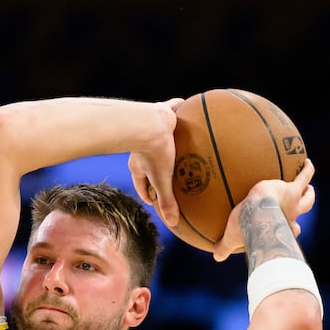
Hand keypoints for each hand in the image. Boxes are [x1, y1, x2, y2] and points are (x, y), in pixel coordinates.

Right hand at [128, 98, 182, 229]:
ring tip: (180, 140)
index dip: (147, 193)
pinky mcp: (160, 113)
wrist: (148, 123)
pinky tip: (190, 106)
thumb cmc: (153, 152)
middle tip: (166, 171)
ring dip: (167, 139)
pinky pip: (171, 108)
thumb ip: (167, 201)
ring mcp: (150, 131)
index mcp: (139, 165)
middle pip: (148, 161)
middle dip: (156, 166)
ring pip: (158, 136)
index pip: (141, 183)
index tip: (153, 199)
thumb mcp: (162, 180)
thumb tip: (173, 223)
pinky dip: (177, 107)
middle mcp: (142, 147)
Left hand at [210, 158, 316, 261]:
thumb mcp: (232, 239)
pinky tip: (306, 162)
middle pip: (303, 212)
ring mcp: (294, 204)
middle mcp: (291, 217)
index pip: (291, 230)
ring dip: (309, 191)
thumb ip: (224, 247)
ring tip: (307, 182)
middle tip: (304, 198)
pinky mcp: (293, 189)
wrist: (257, 212)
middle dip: (304, 205)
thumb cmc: (245, 228)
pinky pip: (304, 176)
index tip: (290, 226)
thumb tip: (215, 257)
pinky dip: (307, 170)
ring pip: (307, 198)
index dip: (292, 228)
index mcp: (281, 229)